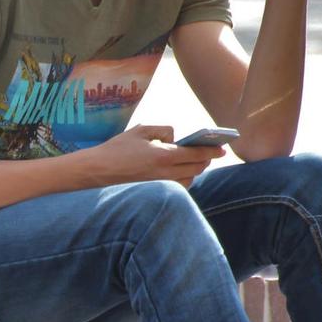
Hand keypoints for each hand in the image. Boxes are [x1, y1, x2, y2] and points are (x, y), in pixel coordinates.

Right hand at [84, 124, 221, 186]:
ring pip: (189, 179)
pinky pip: (177, 186)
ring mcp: (160, 185)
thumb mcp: (142, 130)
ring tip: (196, 161)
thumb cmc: (118, 148)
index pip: (197, 154)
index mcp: (163, 155)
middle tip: (211, 153)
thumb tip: (176, 138)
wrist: (98, 170)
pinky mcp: (155, 191)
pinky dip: (183, 178)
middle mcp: (165, 173)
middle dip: (205, 160)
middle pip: (196, 168)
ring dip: (195, 170)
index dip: (212, 151)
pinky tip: (180, 171)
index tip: (222, 149)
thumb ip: (164, 130)